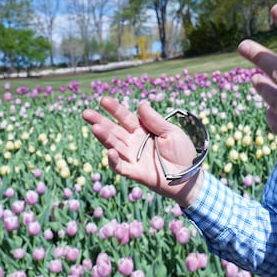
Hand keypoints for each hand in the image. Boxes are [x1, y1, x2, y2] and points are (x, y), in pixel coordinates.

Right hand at [82, 98, 203, 203]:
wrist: (190, 176)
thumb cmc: (183, 152)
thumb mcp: (171, 132)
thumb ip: (155, 121)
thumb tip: (141, 104)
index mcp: (143, 131)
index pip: (126, 118)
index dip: (115, 109)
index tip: (104, 100)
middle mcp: (134, 143)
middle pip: (114, 130)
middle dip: (100, 121)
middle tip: (86, 113)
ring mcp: (133, 157)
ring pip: (114, 146)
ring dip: (104, 137)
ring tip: (95, 127)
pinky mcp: (135, 172)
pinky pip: (121, 166)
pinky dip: (114, 160)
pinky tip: (110, 152)